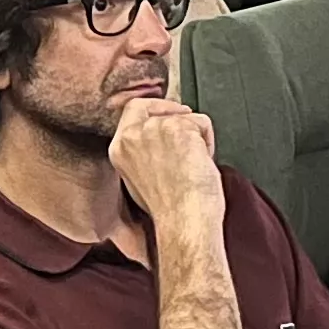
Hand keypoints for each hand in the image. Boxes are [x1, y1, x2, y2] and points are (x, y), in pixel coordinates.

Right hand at [106, 98, 226, 245]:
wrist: (183, 222)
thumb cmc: (169, 211)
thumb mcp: (141, 179)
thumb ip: (144, 153)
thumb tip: (162, 142)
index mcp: (119, 148)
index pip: (134, 109)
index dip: (156, 108)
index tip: (172, 115)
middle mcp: (132, 135)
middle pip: (160, 106)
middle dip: (179, 118)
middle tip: (193, 133)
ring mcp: (155, 129)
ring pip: (185, 116)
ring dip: (196, 137)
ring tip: (193, 165)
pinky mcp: (179, 129)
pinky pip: (202, 122)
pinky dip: (208, 142)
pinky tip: (202, 164)